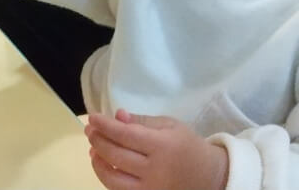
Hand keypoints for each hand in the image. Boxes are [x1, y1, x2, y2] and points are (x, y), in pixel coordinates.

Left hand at [85, 109, 228, 189]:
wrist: (208, 176)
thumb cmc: (187, 145)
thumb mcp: (170, 125)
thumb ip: (142, 120)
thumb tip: (117, 116)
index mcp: (163, 146)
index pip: (126, 135)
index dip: (106, 125)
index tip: (93, 117)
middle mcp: (155, 170)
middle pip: (116, 155)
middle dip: (98, 140)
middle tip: (90, 130)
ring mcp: (150, 189)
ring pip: (113, 178)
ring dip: (97, 161)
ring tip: (93, 148)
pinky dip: (106, 176)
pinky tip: (102, 164)